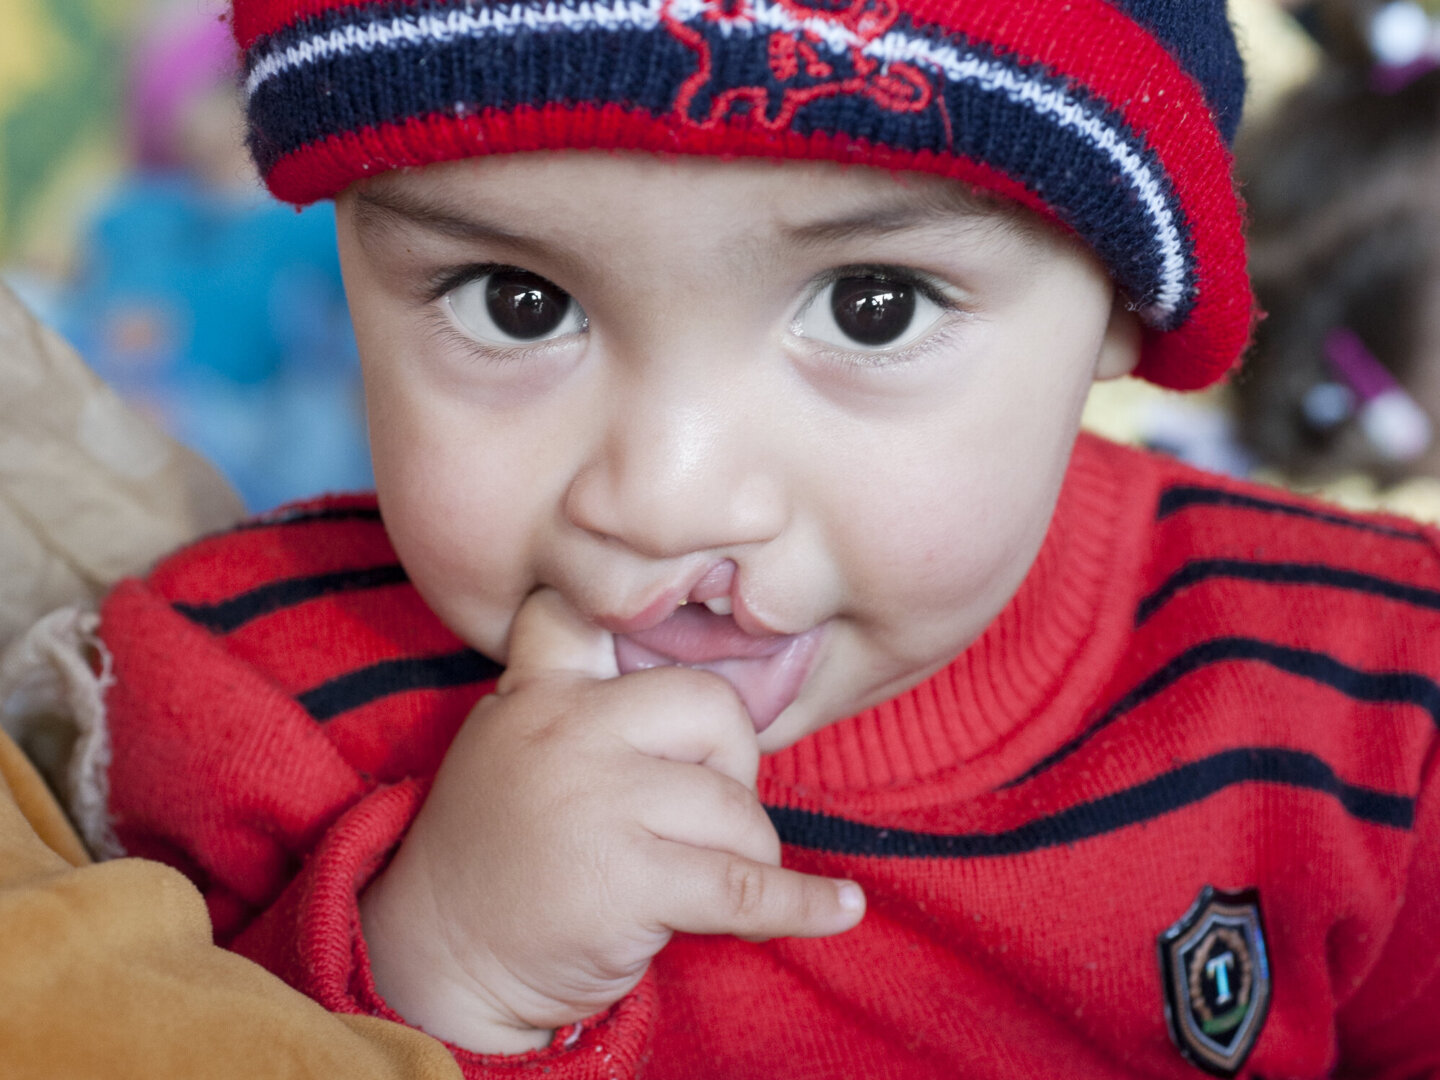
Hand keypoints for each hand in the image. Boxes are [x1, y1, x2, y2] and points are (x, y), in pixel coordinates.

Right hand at [360, 588, 864, 1053]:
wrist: (440, 956)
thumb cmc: (502, 848)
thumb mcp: (512, 742)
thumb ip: (579, 699)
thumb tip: (699, 687)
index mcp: (542, 691)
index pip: (588, 612)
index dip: (652, 612)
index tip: (709, 602)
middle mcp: (568, 731)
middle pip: (714, 708)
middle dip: (735, 765)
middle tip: (705, 811)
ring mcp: (597, 802)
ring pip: (736, 808)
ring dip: (743, 854)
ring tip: (697, 878)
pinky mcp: (626, 880)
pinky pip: (745, 886)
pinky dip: (801, 904)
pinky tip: (838, 908)